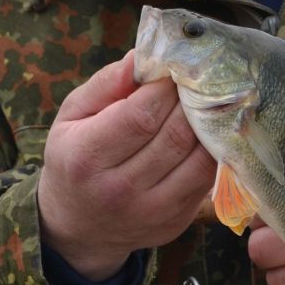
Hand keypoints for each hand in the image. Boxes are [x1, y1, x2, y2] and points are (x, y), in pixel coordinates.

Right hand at [38, 51, 216, 280]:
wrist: (80, 229)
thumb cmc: (75, 160)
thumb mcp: (72, 117)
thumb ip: (105, 85)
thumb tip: (140, 56)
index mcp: (86, 158)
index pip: (140, 115)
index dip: (164, 88)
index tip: (172, 72)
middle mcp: (119, 190)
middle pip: (175, 135)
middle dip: (191, 102)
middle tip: (195, 83)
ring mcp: (153, 210)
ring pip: (199, 157)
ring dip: (209, 125)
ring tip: (205, 104)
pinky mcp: (177, 220)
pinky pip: (208, 177)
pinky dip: (213, 150)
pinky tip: (207, 132)